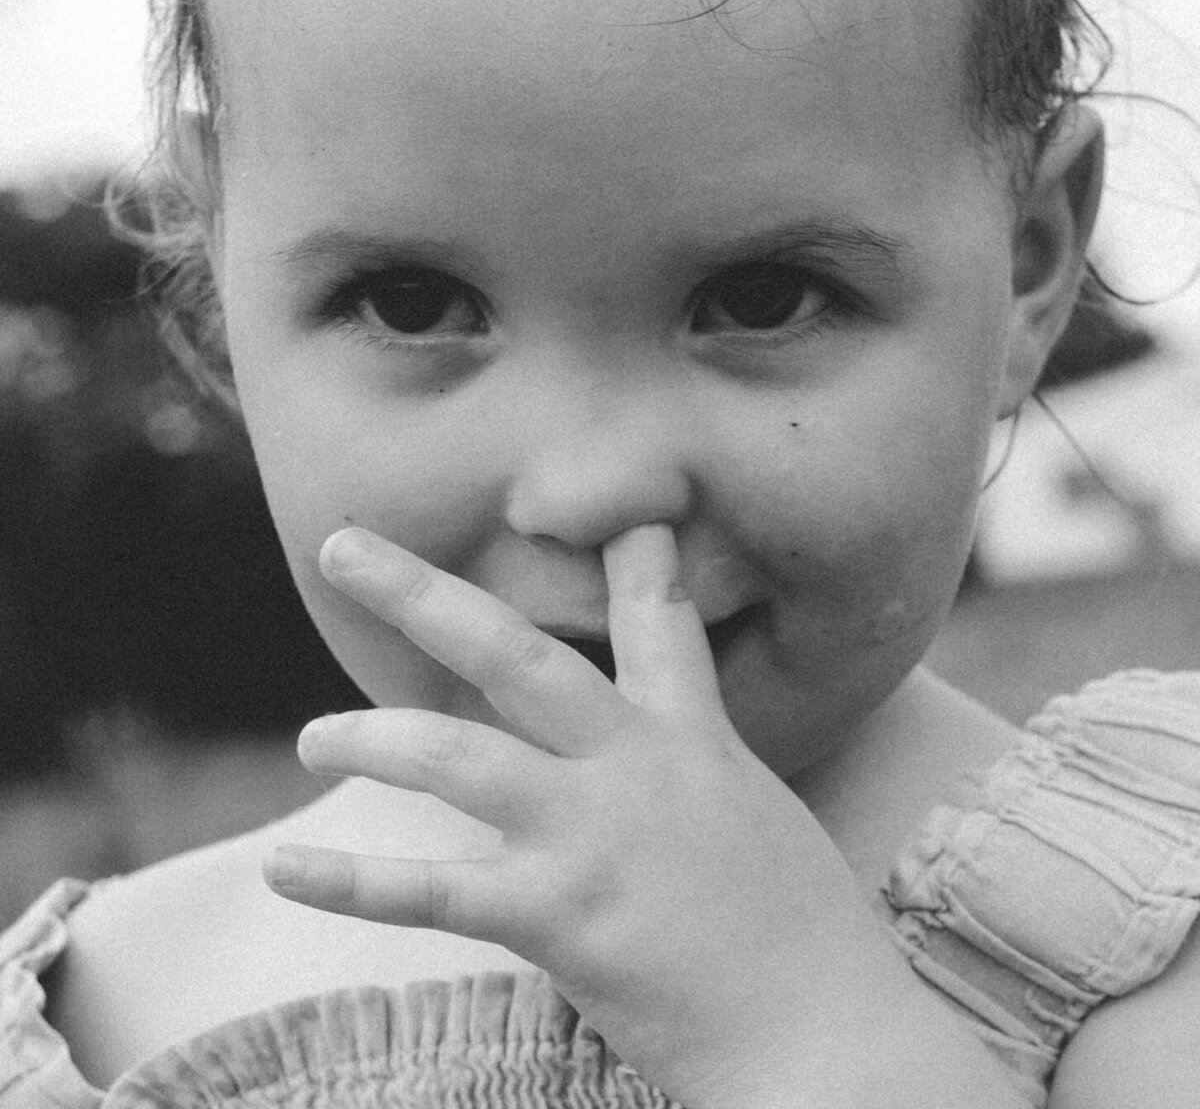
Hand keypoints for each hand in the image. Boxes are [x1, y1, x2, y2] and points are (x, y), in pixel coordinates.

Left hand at [263, 525, 1018, 1108]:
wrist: (830, 1040)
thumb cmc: (809, 948)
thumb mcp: (766, 822)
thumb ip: (704, 774)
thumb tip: (673, 763)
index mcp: (695, 738)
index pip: (658, 621)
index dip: (630, 555)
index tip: (600, 503)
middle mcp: (635, 764)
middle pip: (514, 651)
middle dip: (421, 593)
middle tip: (343, 544)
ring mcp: (592, 834)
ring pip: (454, 754)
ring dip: (369, 735)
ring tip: (312, 735)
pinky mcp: (560, 917)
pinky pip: (433, 891)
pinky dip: (350, 879)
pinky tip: (283, 867)